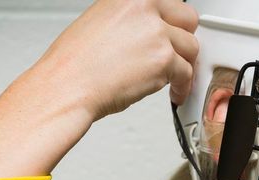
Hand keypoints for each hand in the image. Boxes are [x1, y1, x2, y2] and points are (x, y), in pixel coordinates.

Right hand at [0, 0, 198, 177]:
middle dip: (183, 39)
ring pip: (191, 47)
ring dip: (184, 64)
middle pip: (187, 19)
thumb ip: (131, 21)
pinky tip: (175, 91)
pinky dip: (182, 86)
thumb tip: (146, 30)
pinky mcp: (163, 59)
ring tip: (174, 78)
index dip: (172, 22)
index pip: (169, 1)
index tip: (173, 33)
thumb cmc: (75, 63)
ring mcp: (156, 32)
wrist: (68, 86)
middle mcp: (144, 7)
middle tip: (177, 54)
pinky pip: (186, 72)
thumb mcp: (100, 21)